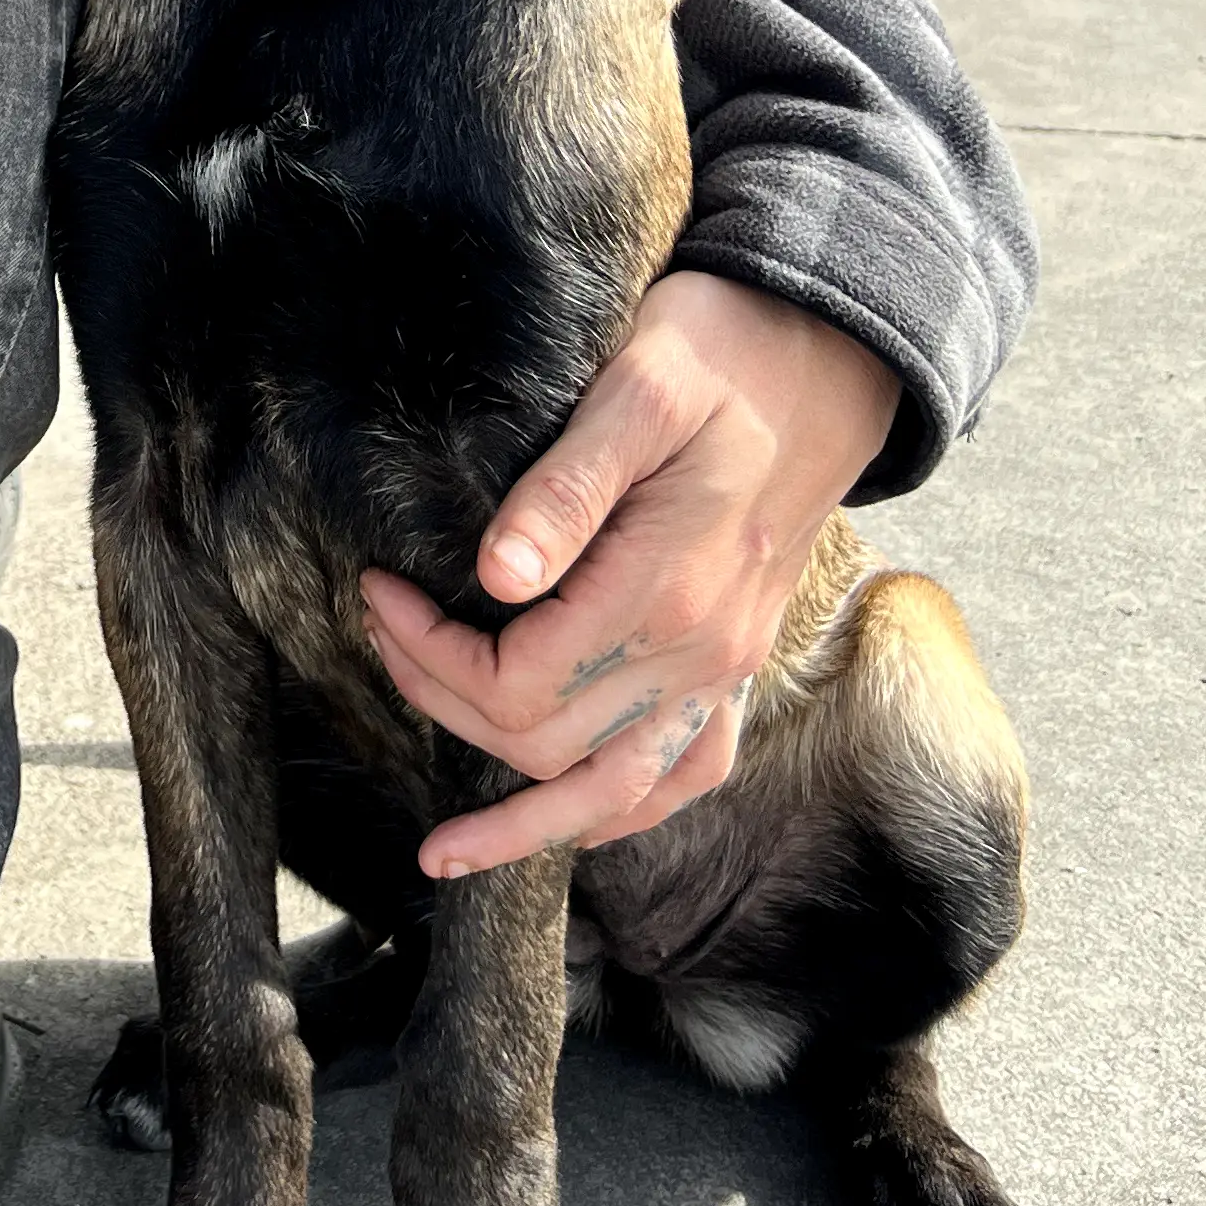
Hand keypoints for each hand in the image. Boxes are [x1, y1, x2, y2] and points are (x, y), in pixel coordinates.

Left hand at [358, 272, 899, 880]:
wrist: (827, 357)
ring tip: (447, 852)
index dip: (430, 652)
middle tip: (383, 639)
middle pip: (546, 742)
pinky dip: (623, 812)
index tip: (378, 593)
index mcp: (666, 589)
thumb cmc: (723, 353)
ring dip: (526, 827)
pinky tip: (574, 823)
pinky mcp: (740, 665)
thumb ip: (564, 487)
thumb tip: (491, 577)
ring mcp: (727, 669)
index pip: (518, 681)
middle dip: (444, 704)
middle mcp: (701, 653)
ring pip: (617, 794)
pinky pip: (687, 776)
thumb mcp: (636, 388)